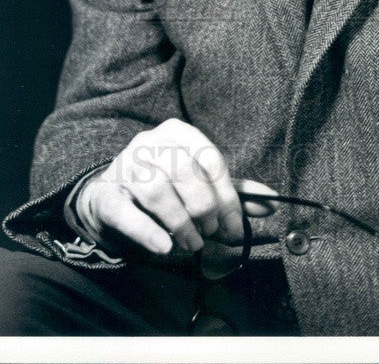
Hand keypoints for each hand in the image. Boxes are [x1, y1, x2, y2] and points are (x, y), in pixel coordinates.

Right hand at [74, 119, 276, 255]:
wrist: (112, 198)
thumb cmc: (165, 187)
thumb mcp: (198, 182)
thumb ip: (233, 191)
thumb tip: (273, 201)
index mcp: (176, 132)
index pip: (209, 157)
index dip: (226, 195)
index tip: (234, 225)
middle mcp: (148, 142)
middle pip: (184, 171)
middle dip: (203, 208)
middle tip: (210, 233)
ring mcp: (123, 166)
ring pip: (156, 190)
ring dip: (180, 222)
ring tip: (192, 243)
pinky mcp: (105, 194)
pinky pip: (126, 212)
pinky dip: (148, 231)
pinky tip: (164, 246)